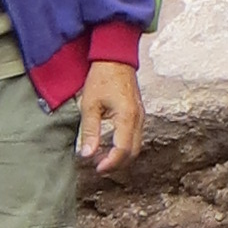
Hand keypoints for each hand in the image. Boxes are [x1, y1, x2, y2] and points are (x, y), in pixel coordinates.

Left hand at [76, 59, 143, 178]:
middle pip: (133, 152)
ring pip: (136, 147)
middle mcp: (138, 119)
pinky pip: (136, 137)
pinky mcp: (138, 114)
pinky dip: (124, 147)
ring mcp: (141, 116)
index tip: (97, 168)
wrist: (115, 58)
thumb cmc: (102, 78)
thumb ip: (89, 131)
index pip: (123, 150)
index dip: (110, 163)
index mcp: (127, 117)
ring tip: (102, 158)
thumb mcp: (89, 105)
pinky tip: (110, 146)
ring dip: (121, 157)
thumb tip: (86, 154)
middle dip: (117, 164)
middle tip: (98, 166)